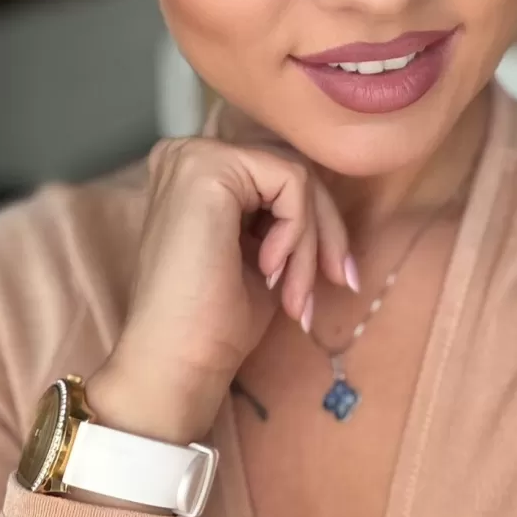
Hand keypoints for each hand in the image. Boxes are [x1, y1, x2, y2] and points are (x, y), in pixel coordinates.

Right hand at [86, 131, 353, 442]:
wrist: (177, 362)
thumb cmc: (214, 322)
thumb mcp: (262, 255)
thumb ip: (284, 219)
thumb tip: (332, 210)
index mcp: (194, 174)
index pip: (279, 179)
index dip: (317, 228)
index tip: (338, 278)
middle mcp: (188, 154)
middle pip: (292, 173)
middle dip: (325, 233)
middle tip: (340, 282)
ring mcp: (195, 156)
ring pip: (296, 178)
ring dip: (310, 244)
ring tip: (295, 295)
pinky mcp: (208, 166)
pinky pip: (291, 182)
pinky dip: (298, 232)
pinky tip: (269, 269)